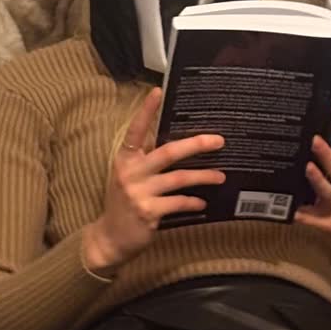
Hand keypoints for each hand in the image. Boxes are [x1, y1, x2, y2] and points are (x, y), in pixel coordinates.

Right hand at [82, 89, 225, 273]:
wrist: (109, 238)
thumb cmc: (123, 203)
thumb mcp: (128, 176)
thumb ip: (145, 160)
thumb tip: (177, 145)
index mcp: (125, 159)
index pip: (135, 130)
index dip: (146, 111)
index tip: (157, 91)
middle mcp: (131, 172)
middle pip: (168, 152)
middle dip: (196, 144)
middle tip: (219, 140)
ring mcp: (139, 193)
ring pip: (179, 178)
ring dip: (203, 176)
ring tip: (221, 175)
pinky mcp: (149, 213)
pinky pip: (178, 203)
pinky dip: (193, 202)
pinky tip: (203, 203)